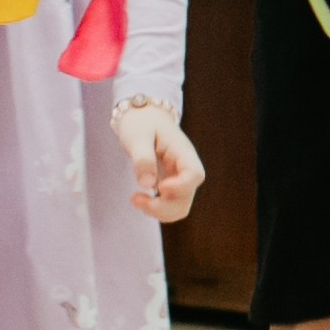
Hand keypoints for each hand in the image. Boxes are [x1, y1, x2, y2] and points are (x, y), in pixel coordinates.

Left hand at [112, 97, 205, 222]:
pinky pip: (170, 206)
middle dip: (164, 206)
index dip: (181, 186)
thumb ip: (142, 158)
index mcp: (183, 152)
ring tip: (136, 199)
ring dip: (159, 211)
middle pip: (187, 197)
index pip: (194, 174)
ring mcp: (178, 179)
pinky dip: (156, 209)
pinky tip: (139, 199)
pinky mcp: (169, 186)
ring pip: (180, 206)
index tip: (159, 188)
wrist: (143, 118)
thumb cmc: (141, 123)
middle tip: (136, 198)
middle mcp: (184, 168)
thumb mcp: (137, 136)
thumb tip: (146, 183)